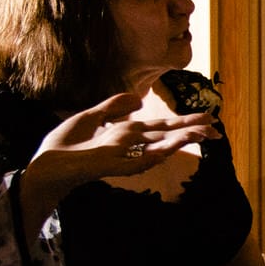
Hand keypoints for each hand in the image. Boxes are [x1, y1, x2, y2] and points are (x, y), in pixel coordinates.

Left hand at [29, 94, 217, 193]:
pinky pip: (136, 162)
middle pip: (166, 136)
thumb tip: (140, 99)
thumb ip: (113, 107)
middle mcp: (130, 146)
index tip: (208, 119)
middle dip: (191, 132)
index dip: (184, 122)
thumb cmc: (65, 146)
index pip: (161, 127)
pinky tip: (168, 151)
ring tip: (204, 135)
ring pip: (158, 148)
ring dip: (180, 141)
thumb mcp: (90, 117)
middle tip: (218, 130)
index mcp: (128, 135)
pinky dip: (152, 157)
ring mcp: (123, 157)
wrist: (46, 164)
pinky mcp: (111, 166)